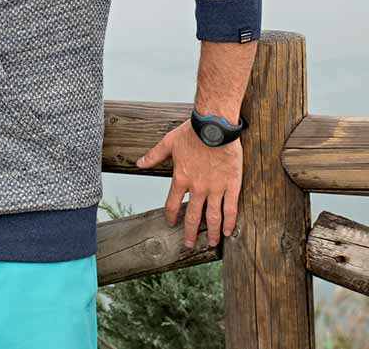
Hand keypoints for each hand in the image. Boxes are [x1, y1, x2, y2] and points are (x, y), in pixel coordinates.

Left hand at [137, 120, 242, 248]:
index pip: (172, 204)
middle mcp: (197, 187)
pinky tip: (230, 232)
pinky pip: (231, 208)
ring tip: (212, 243)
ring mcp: (215, 188)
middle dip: (190, 232)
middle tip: (189, 244)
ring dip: (212, 232)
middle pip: (193, 216)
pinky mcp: (232, 185)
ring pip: (213, 216)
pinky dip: (230, 221)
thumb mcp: (168, 142)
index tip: (171, 223)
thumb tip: (138, 163)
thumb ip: (154, 156)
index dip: (170, 216)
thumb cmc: (191, 132)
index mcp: (181, 178)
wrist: (215, 126)